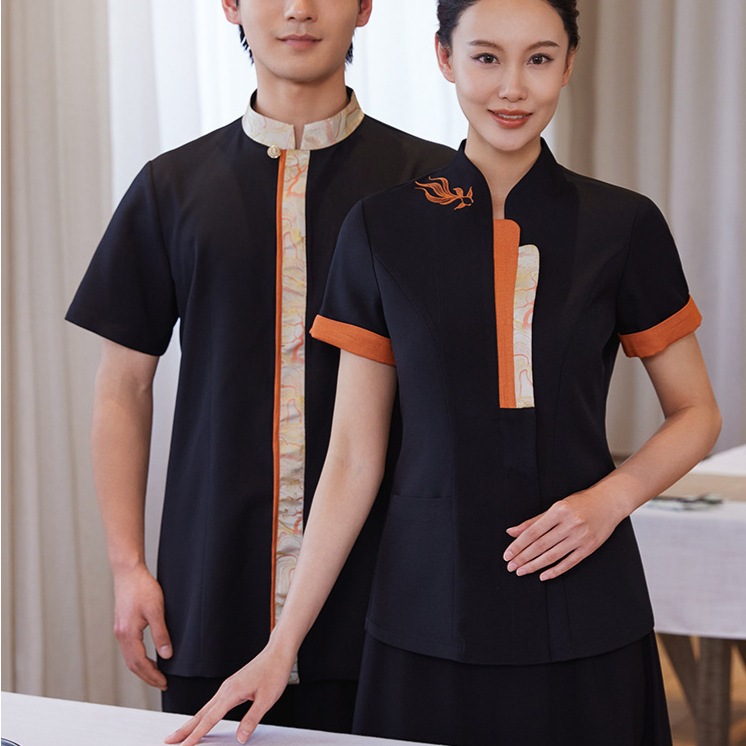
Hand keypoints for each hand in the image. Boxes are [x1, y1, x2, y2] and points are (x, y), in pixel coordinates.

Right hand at [112, 564, 171, 688]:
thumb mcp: (156, 610)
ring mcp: (120, 630)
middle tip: (161, 683)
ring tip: (156, 673)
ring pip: (129, 657)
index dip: (152, 676)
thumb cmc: (142, 588)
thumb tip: (166, 655)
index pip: (140, 664)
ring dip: (142, 668)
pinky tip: (147, 656)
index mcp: (128, 634)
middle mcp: (120, 635)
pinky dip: (138, 657)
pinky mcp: (122, 624)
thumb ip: (161, 634)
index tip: (164, 683)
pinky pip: (129, 647)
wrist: (128, 572)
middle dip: (147, 676)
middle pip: (132, 664)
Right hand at [164, 646, 293, 744]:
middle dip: (184, 728)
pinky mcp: (231, 687)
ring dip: (191, 722)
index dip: (196, 734)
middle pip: (200, 713)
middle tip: (169, 740)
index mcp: (231, 692)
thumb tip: (240, 738)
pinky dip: (203, 715)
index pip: (209, 718)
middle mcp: (225, 689)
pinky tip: (202, 720)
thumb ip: (252, 719)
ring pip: (204, 708)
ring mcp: (227, 687)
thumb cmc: (273, 672)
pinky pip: (212, 704)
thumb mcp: (266, 699)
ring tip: (180, 734)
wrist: (277, 653)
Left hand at [503, 489, 624, 580]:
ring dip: (534, 565)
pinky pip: (569, 562)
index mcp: (559, 511)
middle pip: (541, 545)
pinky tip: (543, 575)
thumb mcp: (556, 506)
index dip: (518, 545)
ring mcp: (581, 537)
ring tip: (521, 571)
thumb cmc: (581, 502)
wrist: (609, 502)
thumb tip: (512, 532)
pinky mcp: (589, 548)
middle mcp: (570, 524)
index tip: (507, 554)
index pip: (533, 532)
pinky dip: (555, 570)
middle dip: (523, 557)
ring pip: (553, 555)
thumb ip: (534, 521)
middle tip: (510, 566)